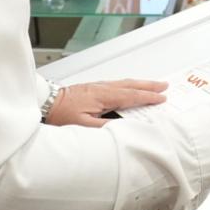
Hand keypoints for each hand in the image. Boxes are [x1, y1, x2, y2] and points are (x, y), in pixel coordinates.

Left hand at [47, 80, 167, 127]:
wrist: (45, 103)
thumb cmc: (61, 115)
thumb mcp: (83, 126)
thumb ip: (105, 126)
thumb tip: (124, 126)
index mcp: (103, 96)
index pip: (131, 96)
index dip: (148, 97)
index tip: (162, 98)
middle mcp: (103, 88)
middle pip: (131, 85)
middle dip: (149, 86)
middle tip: (164, 86)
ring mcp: (98, 86)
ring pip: (124, 83)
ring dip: (140, 84)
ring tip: (152, 85)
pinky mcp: (93, 88)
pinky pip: (117, 84)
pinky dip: (128, 85)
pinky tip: (129, 88)